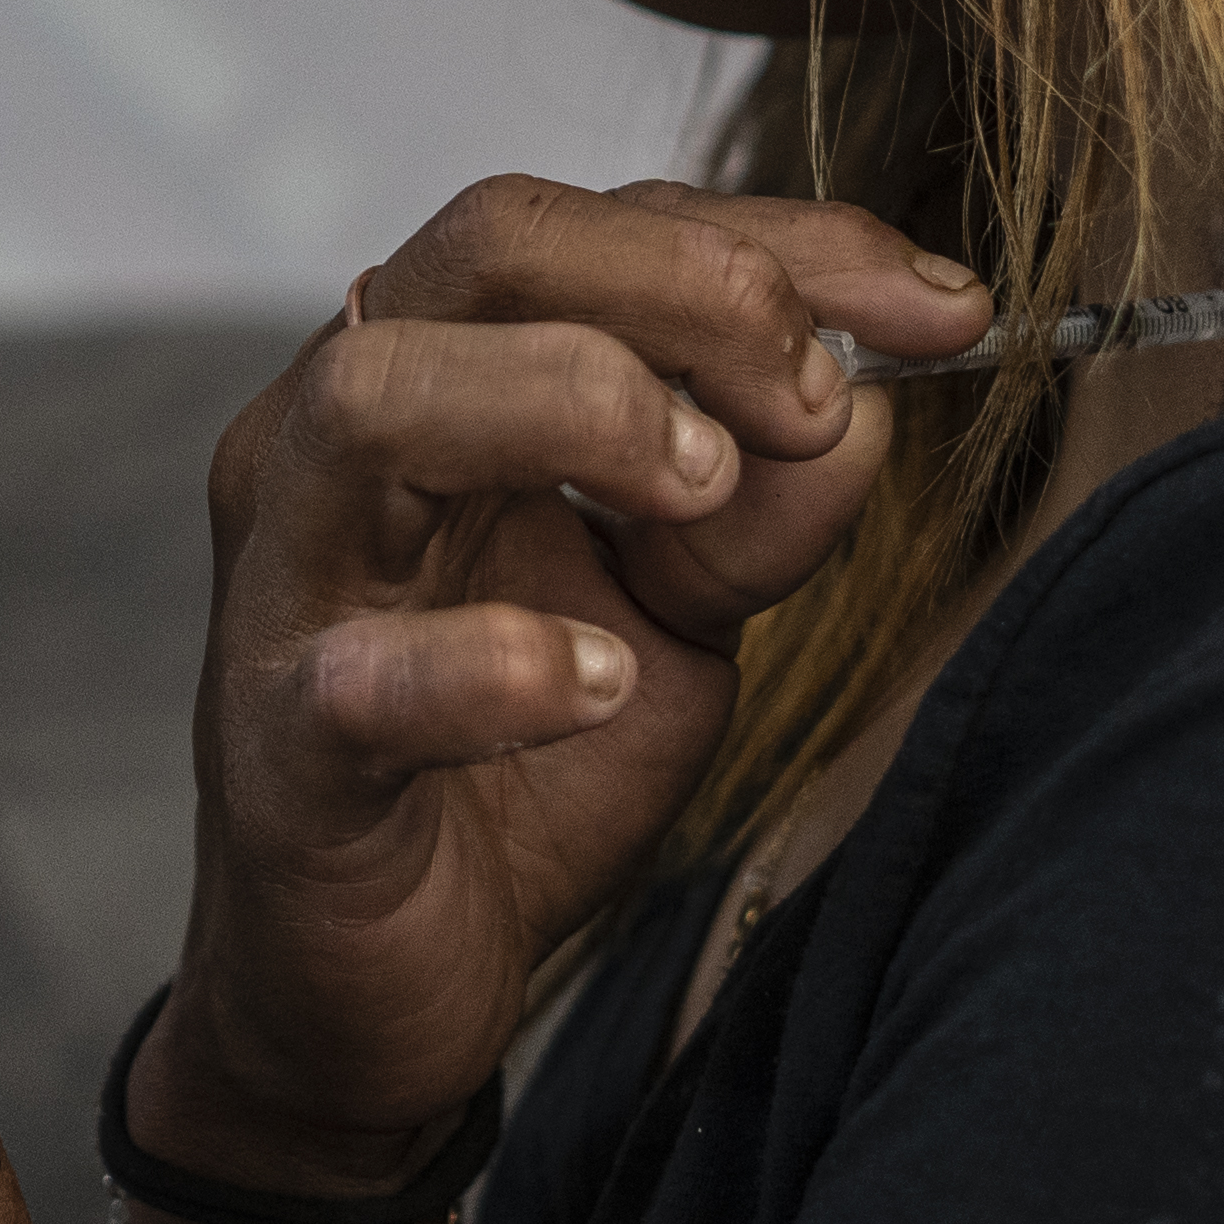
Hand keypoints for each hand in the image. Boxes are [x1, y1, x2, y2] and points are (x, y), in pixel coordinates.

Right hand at [143, 178, 985, 1190]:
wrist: (375, 997)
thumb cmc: (510, 765)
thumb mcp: (678, 616)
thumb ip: (763, 510)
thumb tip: (868, 404)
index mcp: (432, 375)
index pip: (596, 227)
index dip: (784, 246)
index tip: (943, 313)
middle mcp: (332, 441)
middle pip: (486, 246)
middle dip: (688, 291)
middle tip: (811, 400)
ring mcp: (288, 587)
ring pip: (375, 397)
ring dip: (575, 405)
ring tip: (700, 493)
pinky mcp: (279, 750)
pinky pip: (363, 678)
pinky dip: (497, 666)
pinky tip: (600, 684)